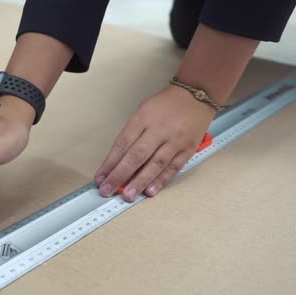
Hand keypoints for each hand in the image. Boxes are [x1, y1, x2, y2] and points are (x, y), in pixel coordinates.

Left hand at [94, 86, 215, 200]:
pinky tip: (150, 191)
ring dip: (140, 182)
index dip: (110, 162)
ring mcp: (174, 140)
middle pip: (136, 155)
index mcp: (143, 118)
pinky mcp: (187, 149)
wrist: (196, 97)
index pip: (123, 143)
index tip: (100, 178)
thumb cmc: (165, 106)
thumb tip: (118, 162)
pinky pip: (173, 167)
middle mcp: (158, 129)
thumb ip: (132, 134)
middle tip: (107, 190)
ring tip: (128, 195)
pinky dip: (161, 180)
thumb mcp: (143, 111)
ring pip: (155, 164)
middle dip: (120, 175)